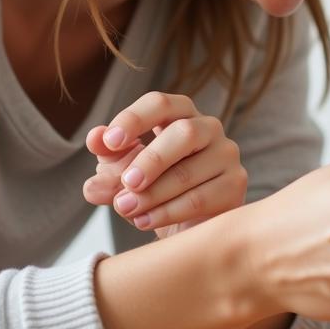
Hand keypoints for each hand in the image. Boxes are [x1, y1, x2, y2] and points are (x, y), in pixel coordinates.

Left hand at [83, 92, 246, 237]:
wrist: (184, 224)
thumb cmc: (153, 187)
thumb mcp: (123, 171)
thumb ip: (109, 156)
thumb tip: (94, 139)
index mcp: (180, 114)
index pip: (160, 104)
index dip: (134, 119)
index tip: (109, 141)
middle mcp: (209, 128)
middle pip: (185, 132)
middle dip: (151, 159)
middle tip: (127, 182)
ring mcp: (227, 155)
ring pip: (189, 171)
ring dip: (152, 194)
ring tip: (125, 208)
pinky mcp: (235, 185)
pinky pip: (200, 198)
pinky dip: (166, 212)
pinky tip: (143, 221)